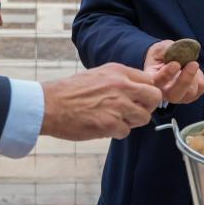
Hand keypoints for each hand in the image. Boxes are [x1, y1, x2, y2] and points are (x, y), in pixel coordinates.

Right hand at [40, 63, 162, 140]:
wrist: (49, 105)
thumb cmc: (70, 92)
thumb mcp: (97, 75)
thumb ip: (118, 80)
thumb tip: (136, 90)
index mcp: (118, 72)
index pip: (149, 81)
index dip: (145, 93)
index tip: (139, 99)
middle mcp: (122, 86)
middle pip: (154, 97)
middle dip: (146, 107)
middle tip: (133, 112)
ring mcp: (118, 105)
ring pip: (143, 117)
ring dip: (131, 122)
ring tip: (113, 120)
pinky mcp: (111, 124)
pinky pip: (126, 131)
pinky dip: (115, 132)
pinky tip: (101, 126)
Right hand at [144, 39, 203, 103]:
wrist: (169, 62)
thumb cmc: (161, 56)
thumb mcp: (160, 48)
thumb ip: (167, 48)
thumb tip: (179, 49)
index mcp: (152, 80)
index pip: (156, 82)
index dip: (166, 75)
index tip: (175, 64)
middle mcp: (164, 92)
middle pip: (174, 94)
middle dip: (185, 80)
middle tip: (193, 63)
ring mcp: (178, 96)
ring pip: (190, 92)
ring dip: (194, 75)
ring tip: (191, 63)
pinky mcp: (191, 96)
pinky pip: (200, 88)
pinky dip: (200, 76)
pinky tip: (193, 70)